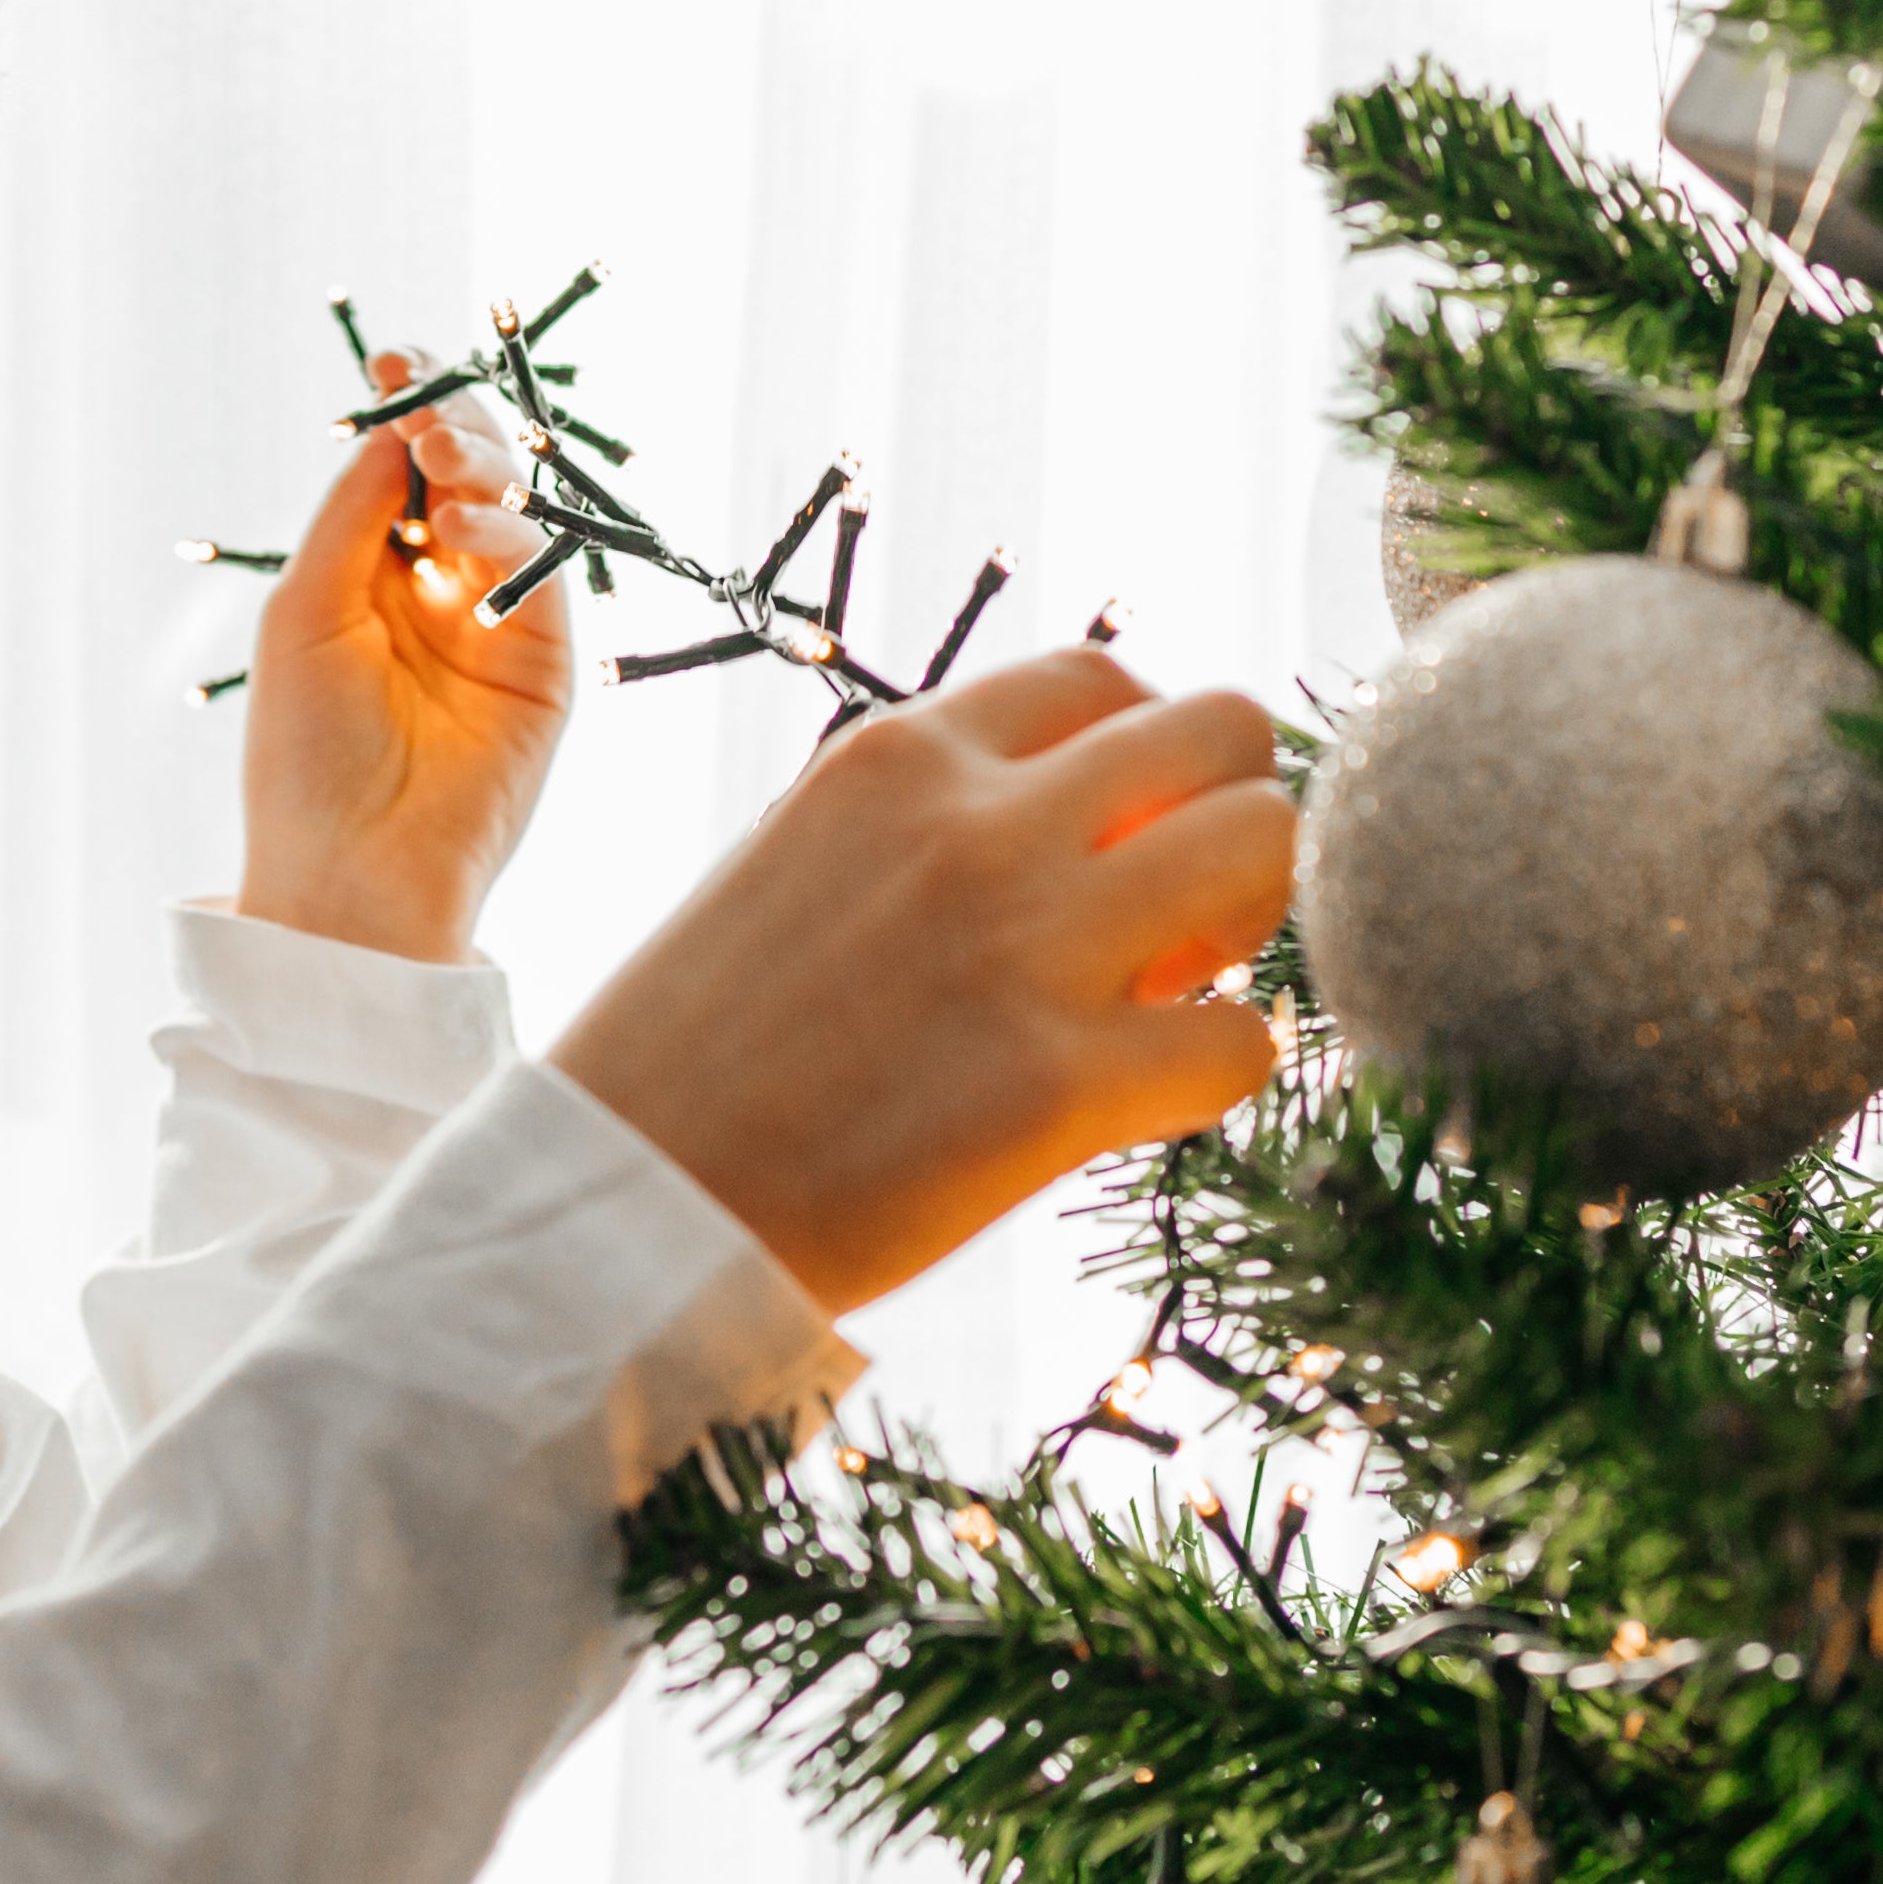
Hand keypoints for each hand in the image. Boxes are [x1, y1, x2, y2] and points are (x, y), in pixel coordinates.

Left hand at [235, 353, 573, 965]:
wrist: (350, 872)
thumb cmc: (303, 755)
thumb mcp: (304, 614)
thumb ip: (352, 517)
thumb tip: (391, 426)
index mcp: (371, 576)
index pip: (401, 471)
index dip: (406, 410)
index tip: (393, 360)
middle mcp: (438, 591)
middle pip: (465, 477)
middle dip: (451, 425)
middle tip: (425, 403)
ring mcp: (497, 627)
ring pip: (512, 513)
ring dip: (481, 471)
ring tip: (440, 469)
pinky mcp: (545, 668)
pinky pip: (542, 578)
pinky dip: (507, 540)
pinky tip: (460, 532)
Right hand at [550, 646, 1293, 1317]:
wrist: (618, 1205)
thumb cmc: (700, 1054)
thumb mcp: (800, 862)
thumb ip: (933, 823)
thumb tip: (1084, 831)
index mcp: (895, 755)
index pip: (1102, 678)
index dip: (1143, 762)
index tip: (1116, 845)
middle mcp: (976, 821)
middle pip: (1220, 730)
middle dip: (1231, 816)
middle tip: (1176, 921)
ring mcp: (1026, 946)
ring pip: (1265, 845)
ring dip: (1250, 924)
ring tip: (1173, 998)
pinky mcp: (1057, 1088)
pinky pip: (1246, 1040)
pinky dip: (1226, 1069)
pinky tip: (1151, 1101)